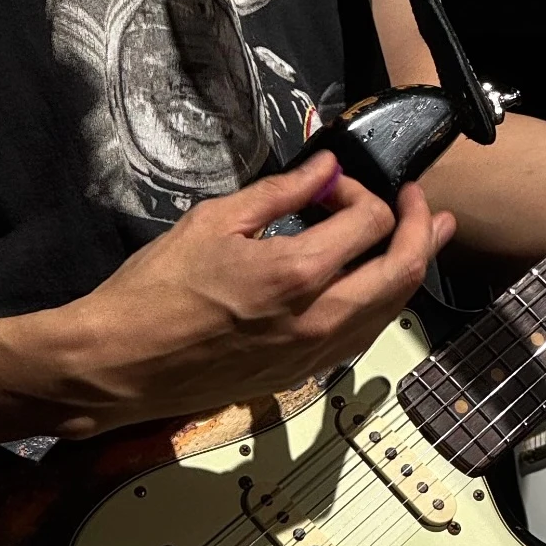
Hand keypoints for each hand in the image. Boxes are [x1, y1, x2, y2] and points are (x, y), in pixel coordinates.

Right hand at [24, 153, 455, 436]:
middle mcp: (320, 319)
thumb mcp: (214, 221)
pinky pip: (362, 336)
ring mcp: (316, 354)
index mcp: (297, 274)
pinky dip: (379, 303)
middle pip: (402, 271)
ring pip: (390, 310)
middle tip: (421, 203)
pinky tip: (374, 285)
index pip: (371, 223)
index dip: (363, 192)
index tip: (333, 184)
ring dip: (409, 268)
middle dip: (422, 229)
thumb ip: (280, 193)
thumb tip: (326, 168)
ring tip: (425, 238)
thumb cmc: (155, 288)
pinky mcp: (303, 377)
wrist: (120, 365)